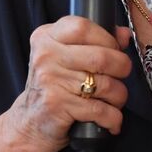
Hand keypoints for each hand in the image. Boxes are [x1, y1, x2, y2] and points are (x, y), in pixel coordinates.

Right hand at [0, 17, 132, 151]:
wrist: (28, 124)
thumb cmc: (52, 88)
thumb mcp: (64, 59)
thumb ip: (93, 42)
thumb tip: (124, 34)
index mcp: (46, 37)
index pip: (83, 27)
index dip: (107, 39)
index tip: (114, 50)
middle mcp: (45, 56)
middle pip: (101, 56)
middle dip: (122, 69)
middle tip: (121, 77)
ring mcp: (50, 80)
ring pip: (105, 84)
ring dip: (119, 96)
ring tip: (114, 101)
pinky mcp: (57, 105)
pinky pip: (100, 110)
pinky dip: (113, 118)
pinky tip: (111, 121)